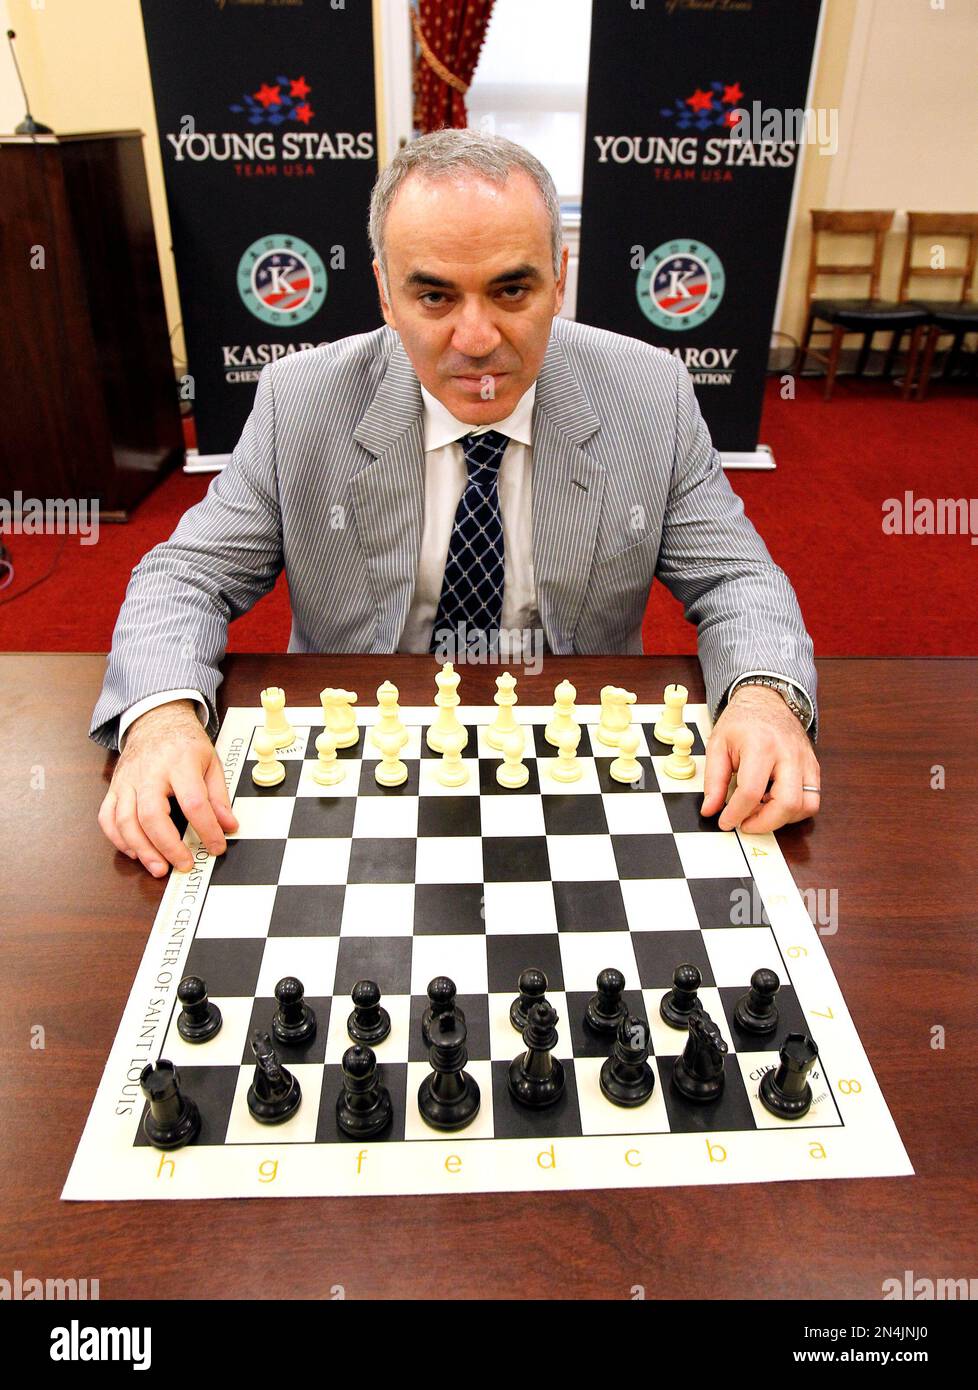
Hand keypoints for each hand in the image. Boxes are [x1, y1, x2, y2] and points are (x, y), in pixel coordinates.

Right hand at [98, 700, 237, 876]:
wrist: (155, 720)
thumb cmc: (184, 743)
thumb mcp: (211, 762)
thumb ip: (219, 796)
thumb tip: (228, 826)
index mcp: (179, 763)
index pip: (193, 801)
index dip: (207, 829)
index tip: (217, 846)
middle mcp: (149, 772)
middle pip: (152, 814)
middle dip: (168, 846)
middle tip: (184, 864)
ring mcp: (128, 780)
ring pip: (125, 820)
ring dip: (142, 849)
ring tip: (159, 867)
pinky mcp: (114, 788)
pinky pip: (107, 817)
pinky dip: (118, 840)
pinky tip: (136, 852)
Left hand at [701, 685, 820, 833]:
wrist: (767, 700)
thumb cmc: (742, 722)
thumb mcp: (717, 745)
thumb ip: (713, 780)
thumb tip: (710, 810)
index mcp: (761, 745)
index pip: (752, 792)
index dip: (736, 814)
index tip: (725, 822)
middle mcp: (788, 754)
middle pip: (787, 803)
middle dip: (764, 823)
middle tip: (745, 824)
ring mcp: (805, 761)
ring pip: (806, 806)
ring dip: (782, 818)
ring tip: (760, 811)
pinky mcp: (813, 768)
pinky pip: (813, 800)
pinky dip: (794, 810)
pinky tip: (774, 803)